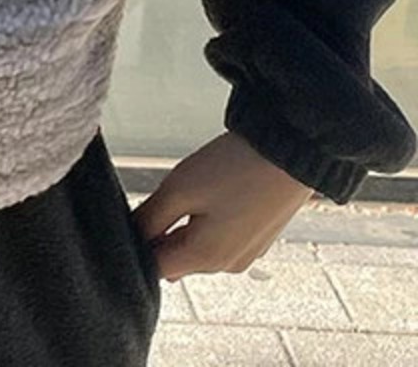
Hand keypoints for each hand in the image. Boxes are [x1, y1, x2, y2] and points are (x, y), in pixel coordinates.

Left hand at [130, 131, 315, 281]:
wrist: (289, 150)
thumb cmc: (234, 169)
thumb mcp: (179, 189)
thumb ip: (150, 218)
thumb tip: (129, 237)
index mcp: (207, 258)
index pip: (155, 268)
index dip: (137, 244)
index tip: (132, 214)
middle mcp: (228, 264)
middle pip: (175, 258)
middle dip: (159, 233)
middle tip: (161, 195)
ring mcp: (245, 252)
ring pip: (195, 247)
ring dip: (182, 226)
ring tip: (188, 189)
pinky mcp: (256, 236)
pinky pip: (217, 237)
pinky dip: (204, 221)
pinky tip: (209, 192)